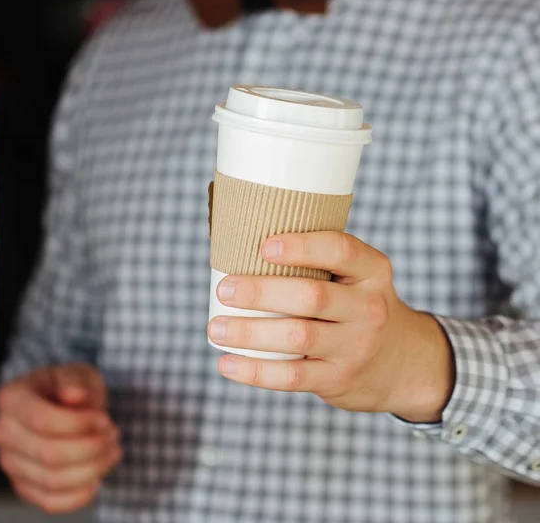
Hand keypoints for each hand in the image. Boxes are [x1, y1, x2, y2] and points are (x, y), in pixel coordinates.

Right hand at [0, 363, 121, 513]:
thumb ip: (75, 380)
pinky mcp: (23, 485)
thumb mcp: (77, 372)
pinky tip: (97, 479)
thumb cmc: (70, 385)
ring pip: (52, 480)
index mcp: (12, 398)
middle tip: (114, 434)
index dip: (80, 423)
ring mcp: (10, 462)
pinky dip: (79, 496)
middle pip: (49, 453)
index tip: (105, 419)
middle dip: (92, 447)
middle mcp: (3, 432)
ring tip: (112, 451)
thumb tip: (74, 395)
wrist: (62, 404)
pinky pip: (49, 502)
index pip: (43, 420)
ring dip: (93, 469)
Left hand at [208, 232, 454, 422]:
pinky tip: (227, 363)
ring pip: (298, 337)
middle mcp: (369, 308)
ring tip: (216, 328)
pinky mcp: (338, 379)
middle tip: (225, 289)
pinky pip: (292, 377)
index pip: (341, 250)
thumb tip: (242, 241)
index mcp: (372, 271)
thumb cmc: (358, 307)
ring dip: (250, 332)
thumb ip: (319, 262)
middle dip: (262, 292)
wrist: (404, 363)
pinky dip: (255, 372)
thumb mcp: (358, 278)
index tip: (264, 246)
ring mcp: (355, 347)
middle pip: (312, 296)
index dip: (302, 247)